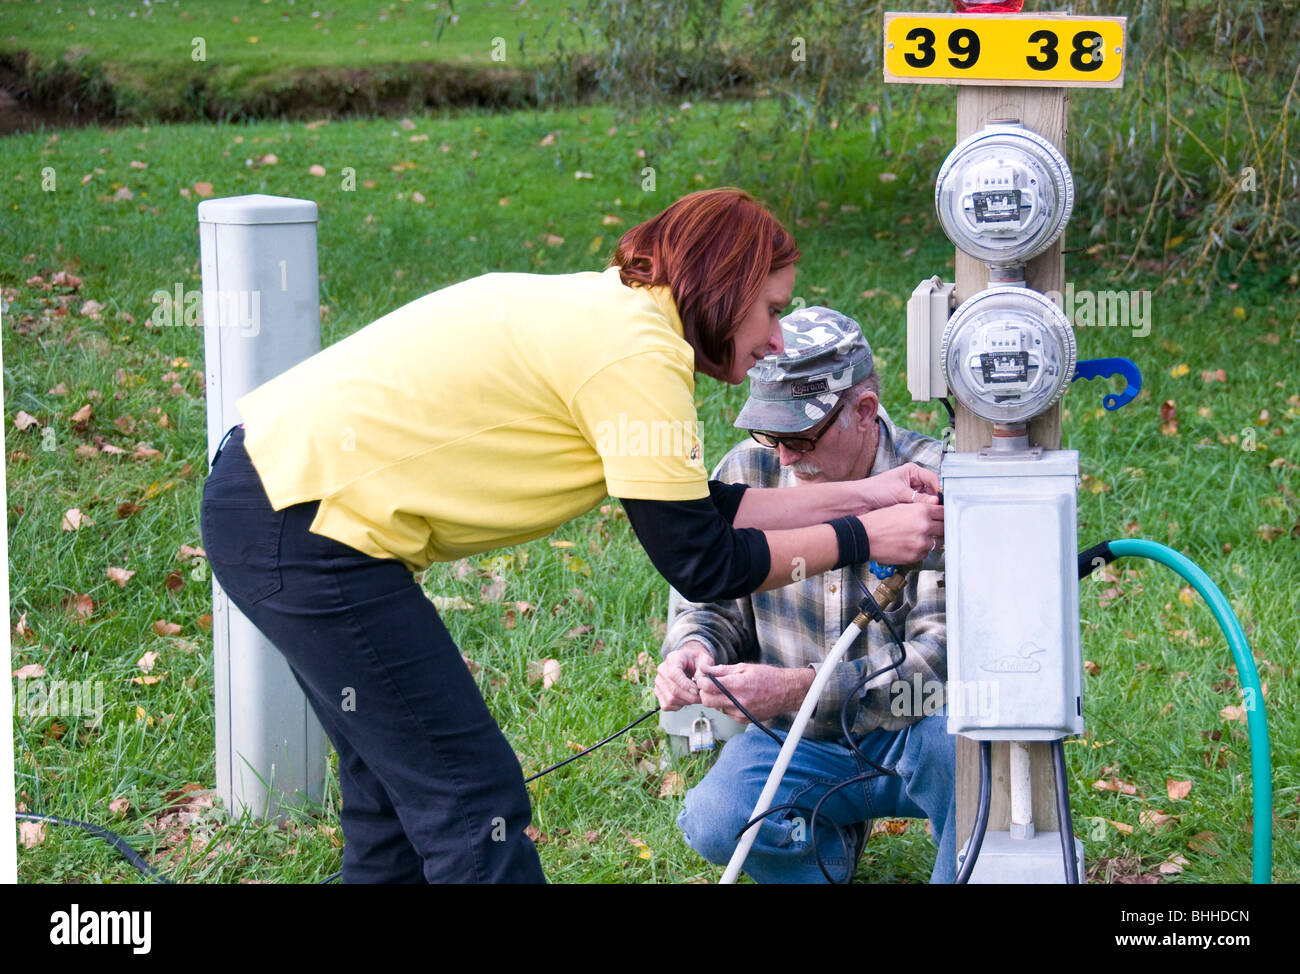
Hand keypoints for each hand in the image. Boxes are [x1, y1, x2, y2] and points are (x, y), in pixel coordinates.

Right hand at [655, 641, 714, 710]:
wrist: (690, 661)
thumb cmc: (697, 660)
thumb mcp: (704, 659)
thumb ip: (704, 670)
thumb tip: (700, 682)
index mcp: (673, 659)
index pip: (674, 674)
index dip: (686, 685)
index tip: (697, 690)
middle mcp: (662, 670)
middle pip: (674, 690)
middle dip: (690, 697)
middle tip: (702, 697)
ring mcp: (658, 682)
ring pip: (671, 699)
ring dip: (686, 701)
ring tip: (695, 696)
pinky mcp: (658, 692)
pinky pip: (667, 705)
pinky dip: (678, 705)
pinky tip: (685, 698)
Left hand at [696, 662, 812, 724]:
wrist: (787, 692)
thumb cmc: (767, 677)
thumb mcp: (744, 667)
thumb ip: (721, 670)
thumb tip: (704, 668)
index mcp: (738, 685)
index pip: (707, 687)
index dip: (701, 681)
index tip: (702, 677)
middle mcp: (738, 702)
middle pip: (707, 701)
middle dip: (704, 692)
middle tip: (709, 685)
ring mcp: (740, 714)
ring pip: (716, 707)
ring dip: (716, 699)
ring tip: (728, 690)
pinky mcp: (743, 720)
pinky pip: (727, 713)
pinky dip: (727, 705)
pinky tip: (737, 698)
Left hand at [858, 463, 940, 510]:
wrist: (859, 502)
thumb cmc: (875, 490)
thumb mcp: (900, 492)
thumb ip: (919, 498)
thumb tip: (935, 502)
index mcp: (912, 471)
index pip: (932, 479)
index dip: (937, 489)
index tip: (940, 501)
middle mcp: (913, 481)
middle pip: (931, 490)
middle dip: (932, 500)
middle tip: (935, 510)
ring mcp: (910, 493)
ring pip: (926, 500)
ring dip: (925, 507)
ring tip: (925, 514)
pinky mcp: (906, 504)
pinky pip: (918, 508)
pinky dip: (919, 512)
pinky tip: (918, 518)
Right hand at [860, 502, 944, 564]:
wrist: (865, 536)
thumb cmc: (879, 521)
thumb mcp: (900, 507)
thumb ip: (919, 510)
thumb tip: (931, 513)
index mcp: (921, 511)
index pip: (944, 512)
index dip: (943, 515)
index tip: (943, 517)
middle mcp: (924, 526)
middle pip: (944, 528)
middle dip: (939, 528)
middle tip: (933, 529)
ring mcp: (920, 543)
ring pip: (936, 543)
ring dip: (930, 541)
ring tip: (917, 538)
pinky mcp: (915, 555)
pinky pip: (925, 554)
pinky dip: (920, 551)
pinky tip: (910, 546)